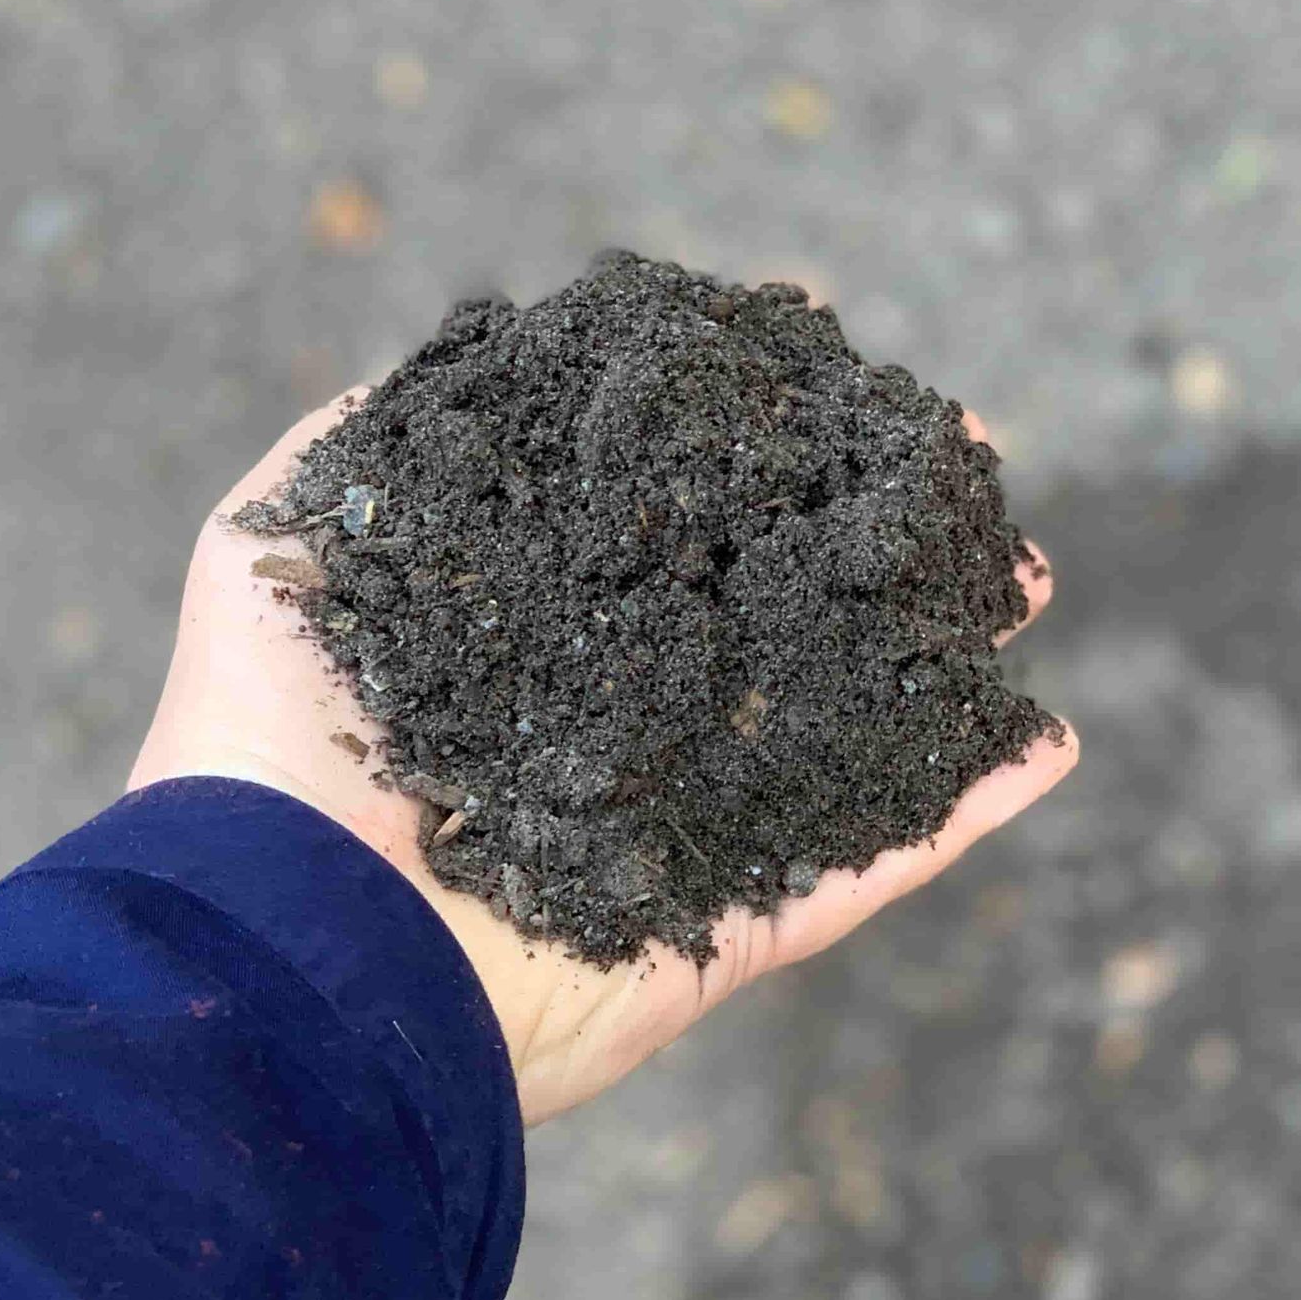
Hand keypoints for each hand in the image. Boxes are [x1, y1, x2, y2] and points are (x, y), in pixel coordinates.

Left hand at [130, 393, 1077, 1127]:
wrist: (275, 955)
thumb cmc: (258, 746)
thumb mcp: (275, 546)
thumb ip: (369, 440)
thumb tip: (477, 344)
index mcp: (525, 628)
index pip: (663, 506)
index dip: (744, 426)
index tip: (819, 344)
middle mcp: (608, 721)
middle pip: (772, 604)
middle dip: (868, 526)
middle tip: (958, 457)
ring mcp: (671, 831)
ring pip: (837, 722)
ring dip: (937, 648)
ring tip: (1019, 576)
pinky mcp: (713, 938)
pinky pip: (860, 871)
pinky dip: (955, 816)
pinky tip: (1042, 742)